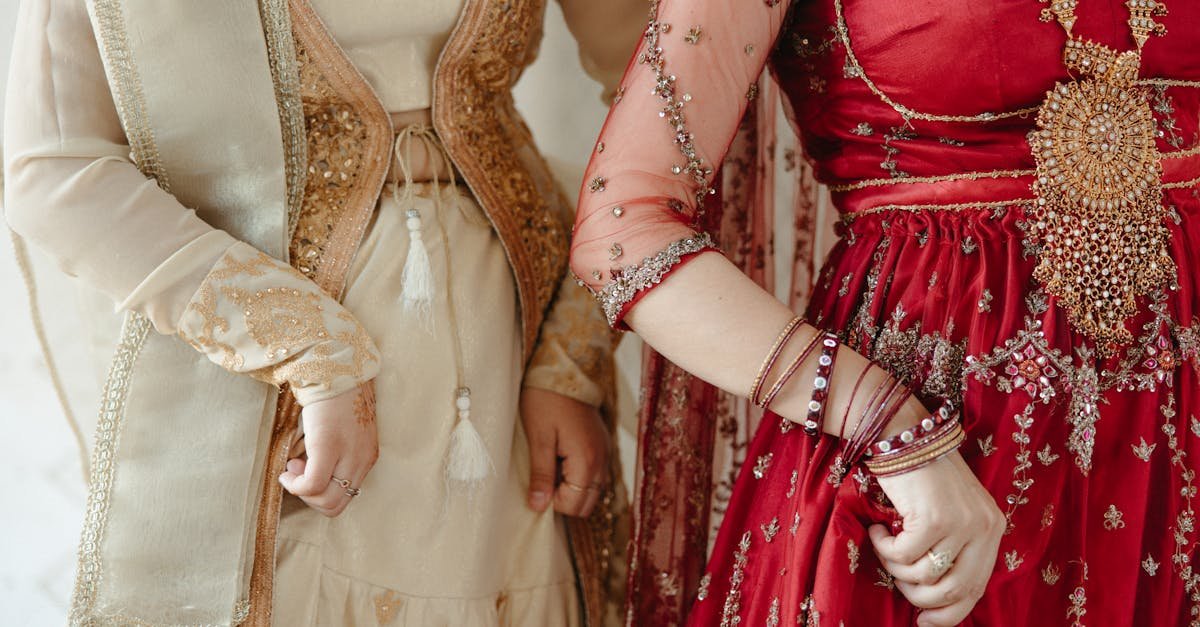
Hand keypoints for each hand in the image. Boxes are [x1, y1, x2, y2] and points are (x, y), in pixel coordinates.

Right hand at [279, 381, 378, 516]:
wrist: (335, 369)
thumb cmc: (334, 399)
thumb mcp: (343, 434)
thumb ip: (336, 456)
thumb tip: (310, 474)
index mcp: (366, 457)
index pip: (346, 496)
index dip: (321, 494)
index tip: (307, 473)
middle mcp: (362, 460)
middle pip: (336, 505)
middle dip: (310, 498)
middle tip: (297, 473)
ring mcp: (348, 454)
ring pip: (325, 501)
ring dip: (302, 491)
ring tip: (292, 467)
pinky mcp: (329, 446)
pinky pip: (312, 484)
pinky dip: (296, 485)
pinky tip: (287, 469)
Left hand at [520, 387, 609, 517]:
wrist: (566, 370)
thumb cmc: (546, 400)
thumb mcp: (538, 437)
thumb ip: (541, 474)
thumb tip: (539, 506)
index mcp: (586, 460)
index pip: (574, 505)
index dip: (553, 501)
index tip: (538, 484)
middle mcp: (601, 460)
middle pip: (587, 504)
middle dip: (564, 499)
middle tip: (543, 479)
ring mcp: (605, 453)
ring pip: (592, 491)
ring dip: (572, 489)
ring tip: (551, 468)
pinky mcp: (602, 445)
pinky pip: (595, 475)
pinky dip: (579, 477)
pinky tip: (561, 460)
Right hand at [869, 451, 1003, 626]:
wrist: (904, 432)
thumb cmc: (919, 475)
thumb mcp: (949, 512)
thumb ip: (952, 546)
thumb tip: (934, 596)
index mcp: (992, 528)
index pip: (976, 589)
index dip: (948, 614)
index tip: (923, 623)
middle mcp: (984, 527)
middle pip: (952, 590)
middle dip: (918, 596)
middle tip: (896, 579)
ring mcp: (961, 522)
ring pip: (925, 576)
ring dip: (896, 568)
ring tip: (885, 545)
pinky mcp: (935, 517)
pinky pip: (903, 555)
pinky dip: (884, 547)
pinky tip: (878, 529)